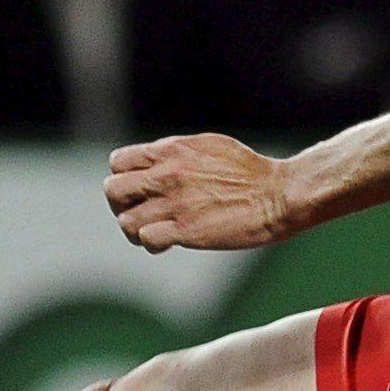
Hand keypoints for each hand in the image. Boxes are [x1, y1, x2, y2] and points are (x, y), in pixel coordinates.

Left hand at [105, 134, 294, 252]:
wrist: (278, 195)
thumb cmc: (250, 171)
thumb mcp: (208, 146)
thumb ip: (176, 152)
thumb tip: (156, 159)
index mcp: (170, 150)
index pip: (117, 162)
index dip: (124, 178)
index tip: (140, 190)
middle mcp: (166, 174)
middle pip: (112, 190)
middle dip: (122, 205)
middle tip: (143, 213)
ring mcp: (174, 203)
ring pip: (125, 221)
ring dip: (137, 230)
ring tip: (157, 232)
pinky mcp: (186, 230)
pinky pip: (147, 239)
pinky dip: (153, 244)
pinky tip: (169, 243)